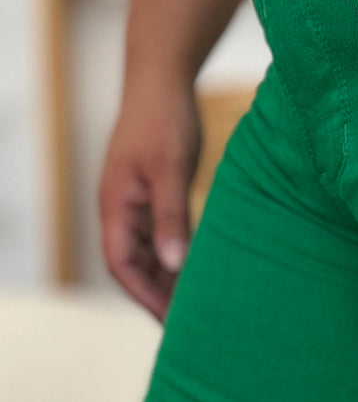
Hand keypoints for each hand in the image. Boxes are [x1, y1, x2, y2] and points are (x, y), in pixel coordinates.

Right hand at [98, 75, 201, 321]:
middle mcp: (119, 208)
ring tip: (196, 303)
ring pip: (147, 251)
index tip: (170, 322)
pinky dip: (175, 253)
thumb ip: (171, 217)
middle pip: (133, 264)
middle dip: (156, 294)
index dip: (144, 295)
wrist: (162, 78)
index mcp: (115, 206)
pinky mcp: (151, 191)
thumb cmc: (164, 118)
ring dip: (166, 276)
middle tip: (189, 323)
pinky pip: (159, 233)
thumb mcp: (170, 169)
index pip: (122, 265)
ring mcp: (134, 200)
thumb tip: (174, 265)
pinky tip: (197, 266)